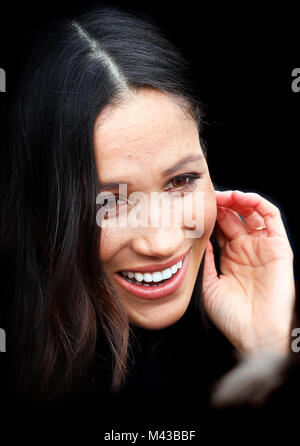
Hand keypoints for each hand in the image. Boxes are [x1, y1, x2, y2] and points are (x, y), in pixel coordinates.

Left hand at [202, 190, 295, 355]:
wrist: (254, 334)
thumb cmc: (231, 316)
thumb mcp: (209, 284)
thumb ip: (205, 261)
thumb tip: (197, 239)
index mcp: (231, 258)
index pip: (221, 228)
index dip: (210, 215)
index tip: (196, 206)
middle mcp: (247, 250)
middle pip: (234, 217)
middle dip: (221, 204)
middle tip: (208, 196)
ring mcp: (262, 247)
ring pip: (252, 213)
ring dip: (238, 200)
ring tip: (223, 195)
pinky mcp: (278, 246)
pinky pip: (272, 217)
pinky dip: (258, 203)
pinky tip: (241, 198)